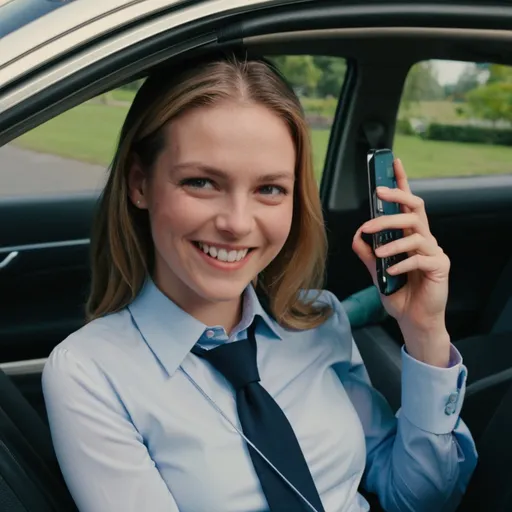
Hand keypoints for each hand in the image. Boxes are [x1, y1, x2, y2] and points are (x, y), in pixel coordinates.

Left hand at [352, 158, 450, 366]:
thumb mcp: (376, 271)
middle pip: (415, 209)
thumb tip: (357, 234)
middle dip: (395, 201)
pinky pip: (420, 257)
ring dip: (392, 240)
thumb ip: (367, 253)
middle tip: (375, 203)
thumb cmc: (398, 293)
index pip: (407, 203)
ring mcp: (434, 251)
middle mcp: (424, 238)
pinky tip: (390, 271)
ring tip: (378, 254)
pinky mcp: (440, 267)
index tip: (393, 162)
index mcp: (410, 236)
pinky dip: (402, 262)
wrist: (413, 320)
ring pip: (416, 232)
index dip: (402, 182)